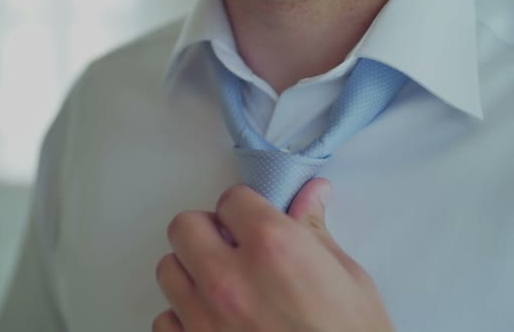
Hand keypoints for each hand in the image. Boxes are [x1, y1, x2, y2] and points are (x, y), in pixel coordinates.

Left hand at [153, 178, 392, 331]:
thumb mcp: (347, 278)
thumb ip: (315, 231)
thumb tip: (311, 194)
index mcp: (275, 248)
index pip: (232, 199)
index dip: (245, 207)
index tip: (252, 219)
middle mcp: (232, 279)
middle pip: (185, 227)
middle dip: (206, 229)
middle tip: (229, 243)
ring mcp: (207, 319)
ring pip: (168, 269)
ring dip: (192, 269)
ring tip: (220, 282)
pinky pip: (166, 319)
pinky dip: (184, 315)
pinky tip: (213, 319)